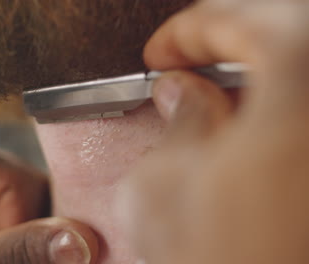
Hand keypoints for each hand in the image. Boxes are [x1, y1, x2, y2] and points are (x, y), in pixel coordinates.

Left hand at [0, 120, 97, 263]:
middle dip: (26, 236)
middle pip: (30, 190)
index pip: (15, 181)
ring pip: (37, 205)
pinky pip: (27, 214)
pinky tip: (1, 252)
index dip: (19, 228)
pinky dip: (22, 242)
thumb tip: (83, 241)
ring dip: (27, 242)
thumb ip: (15, 252)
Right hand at [120, 1, 308, 262]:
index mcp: (301, 95)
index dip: (192, 30)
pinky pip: (305, 125)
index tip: (160, 54)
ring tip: (220, 100)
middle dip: (235, 39)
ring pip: (306, 78)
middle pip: (294, 34)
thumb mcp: (162, 192)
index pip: (247, 21)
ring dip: (263, 75)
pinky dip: (284, 114)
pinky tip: (253, 140)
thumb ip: (175, 124)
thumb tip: (179, 92)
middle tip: (192, 66)